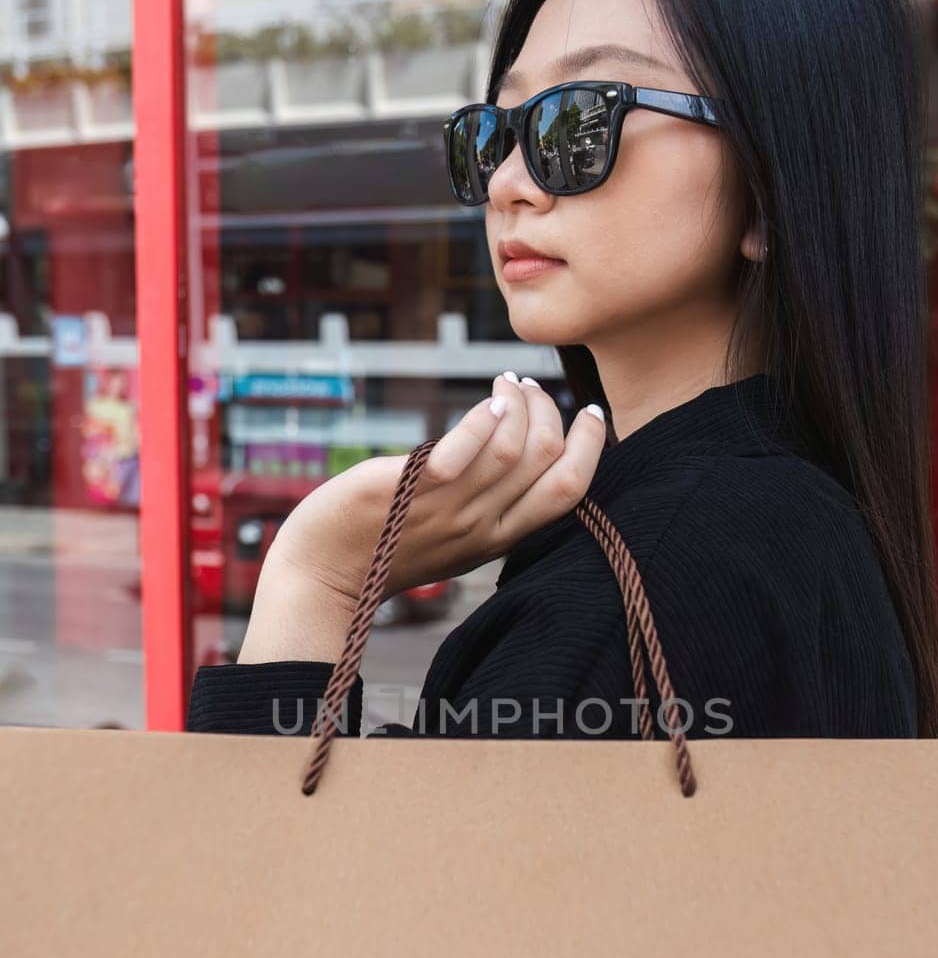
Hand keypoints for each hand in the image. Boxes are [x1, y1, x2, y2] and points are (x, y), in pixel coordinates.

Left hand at [238, 373, 605, 663]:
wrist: (325, 574)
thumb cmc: (387, 546)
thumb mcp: (454, 533)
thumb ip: (489, 503)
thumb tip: (516, 450)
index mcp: (500, 537)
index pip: (571, 491)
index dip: (592, 446)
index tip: (591, 413)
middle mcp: (483, 525)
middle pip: (551, 463)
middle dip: (553, 412)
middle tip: (530, 389)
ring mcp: (450, 508)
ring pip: (514, 448)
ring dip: (520, 403)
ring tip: (506, 382)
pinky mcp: (413, 488)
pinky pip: (464, 448)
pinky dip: (485, 416)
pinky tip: (489, 398)